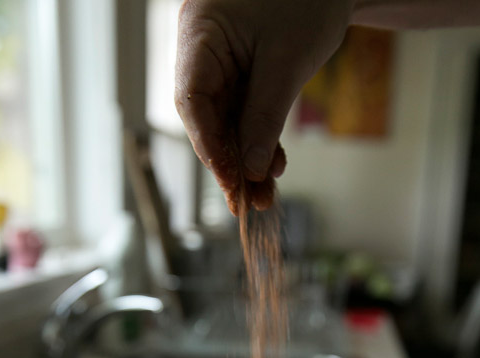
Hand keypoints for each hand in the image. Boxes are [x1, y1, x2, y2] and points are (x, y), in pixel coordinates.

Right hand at [175, 0, 354, 212]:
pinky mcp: (242, 70)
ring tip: (265, 194)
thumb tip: (249, 169)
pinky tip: (272, 166)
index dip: (210, 148)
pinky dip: (258, 139)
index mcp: (199, 32)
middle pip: (207, 117)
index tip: (231, 183)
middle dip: (230, 162)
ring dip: (246, 158)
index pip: (192, 101)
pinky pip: (244, 111)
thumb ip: (265, 117)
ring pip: (227, 120)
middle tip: (248, 202)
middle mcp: (202, 48)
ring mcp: (221, 59)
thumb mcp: (287, 61)